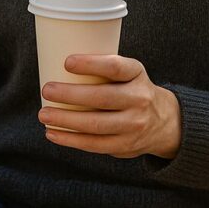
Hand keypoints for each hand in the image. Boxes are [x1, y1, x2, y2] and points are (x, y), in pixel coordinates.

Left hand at [38, 54, 181, 159]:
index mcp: (137, 74)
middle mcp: (139, 99)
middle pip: (102, 98)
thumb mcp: (129, 73)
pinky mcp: (125, 145)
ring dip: (65, 120)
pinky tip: (52, 133)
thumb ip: (104, 69)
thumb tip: (56, 62)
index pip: (115, 67)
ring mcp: (134, 125)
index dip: (91, 64)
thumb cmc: (132, 89)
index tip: (66, 62)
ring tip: (44, 114)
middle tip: (47, 90)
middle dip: (70, 95)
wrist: (164, 122)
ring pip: (95, 124)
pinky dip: (70, 140)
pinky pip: (94, 144)